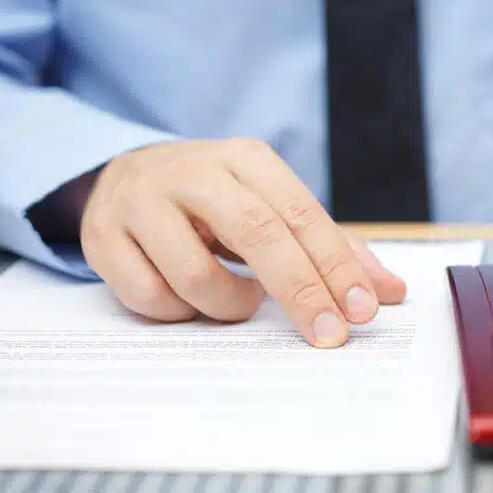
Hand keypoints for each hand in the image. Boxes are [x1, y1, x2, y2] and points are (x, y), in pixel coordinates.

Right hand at [78, 139, 405, 346]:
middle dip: (300, 290)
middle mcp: (194, 171)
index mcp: (246, 158)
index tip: (363, 309)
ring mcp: (142, 202)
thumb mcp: (273, 205)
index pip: (301, 212)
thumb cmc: (218, 199)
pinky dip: (179, 313)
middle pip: (257, 234)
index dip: (335, 264)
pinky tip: (190, 300)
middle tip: (328, 334)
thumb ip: (332, 247)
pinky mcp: (103, 237)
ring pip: (196, 275)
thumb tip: (389, 292)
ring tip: (239, 302)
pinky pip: (148, 297)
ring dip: (229, 305)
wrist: (125, 174)